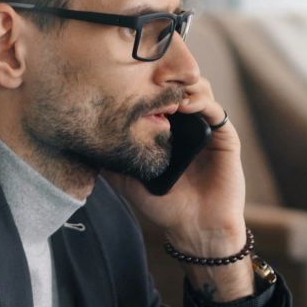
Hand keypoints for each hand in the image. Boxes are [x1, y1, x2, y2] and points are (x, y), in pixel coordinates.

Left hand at [110, 75, 254, 298]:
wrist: (195, 229)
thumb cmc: (165, 206)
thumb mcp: (128, 180)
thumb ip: (110, 161)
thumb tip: (81, 144)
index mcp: (168, 131)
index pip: (159, 95)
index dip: (147, 84)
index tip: (129, 80)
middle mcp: (188, 125)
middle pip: (179, 86)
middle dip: (166, 78)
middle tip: (148, 79)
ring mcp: (208, 129)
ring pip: (199, 90)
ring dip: (183, 86)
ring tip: (166, 95)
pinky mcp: (225, 137)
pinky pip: (216, 110)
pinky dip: (202, 101)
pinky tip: (184, 105)